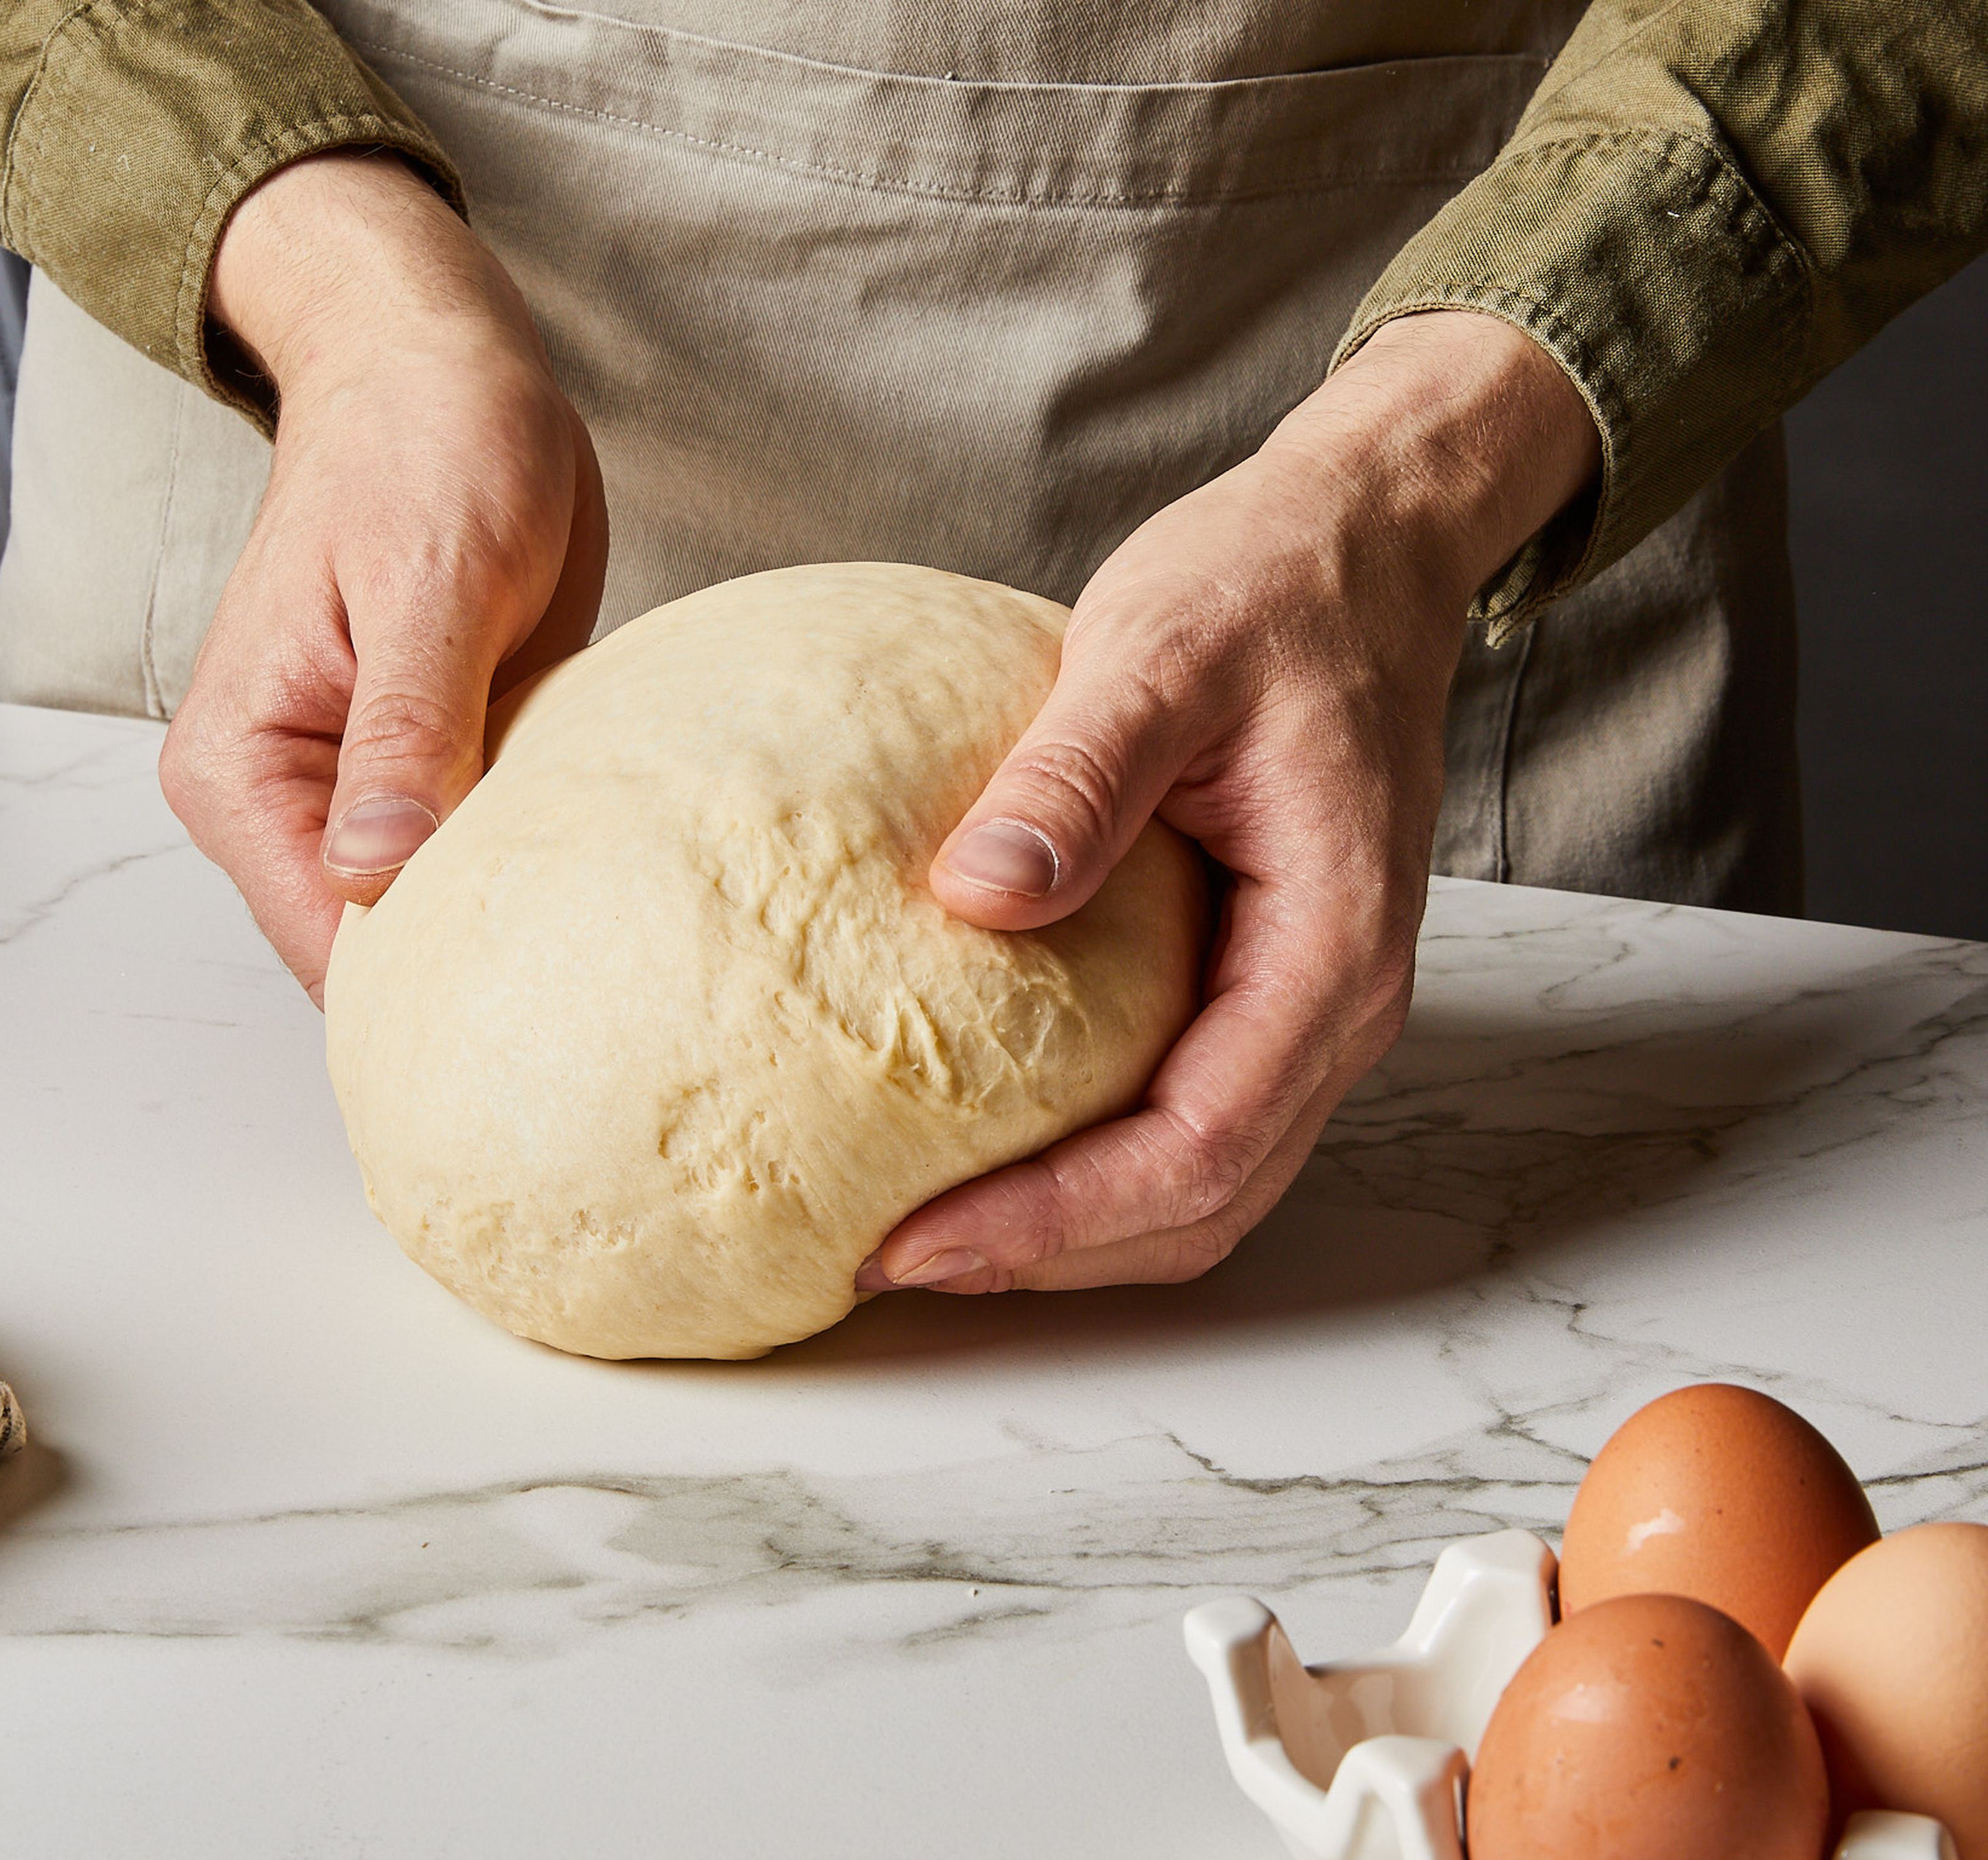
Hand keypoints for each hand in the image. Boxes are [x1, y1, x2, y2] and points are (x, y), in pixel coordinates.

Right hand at [158, 152, 607, 1001]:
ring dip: (519, 922)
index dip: (430, 993)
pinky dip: (538, 865)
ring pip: (439, 914)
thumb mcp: (431, 581)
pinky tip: (604, 875)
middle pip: (380, 951)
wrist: (437, 363)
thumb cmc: (423, 442)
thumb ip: (407, 732)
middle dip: (484, 970)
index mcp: (241, 768)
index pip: (328, 943)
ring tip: (615, 944)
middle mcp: (280, 801)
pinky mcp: (426, 772)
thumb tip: (379, 871)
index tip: (542, 1019)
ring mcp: (355, 794)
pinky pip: (480, 854)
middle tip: (607, 998)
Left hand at [858, 311, 1598, 1295]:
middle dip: (1050, 1255)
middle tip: (888, 1260)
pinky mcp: (1260, 984)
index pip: (1197, 1146)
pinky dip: (1091, 1164)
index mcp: (1332, 944)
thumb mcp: (1160, 652)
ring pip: (1199, 1183)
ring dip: (1069, 1230)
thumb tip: (979, 894)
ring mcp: (1304, 1004)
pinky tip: (985, 1139)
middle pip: (1202, 1204)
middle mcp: (1336, 1003)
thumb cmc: (1271, 589)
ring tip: (921, 1230)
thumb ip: (1081, 775)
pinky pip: (1187, 1118)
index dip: (1056, 1218)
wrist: (1360, 550)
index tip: (916, 1238)